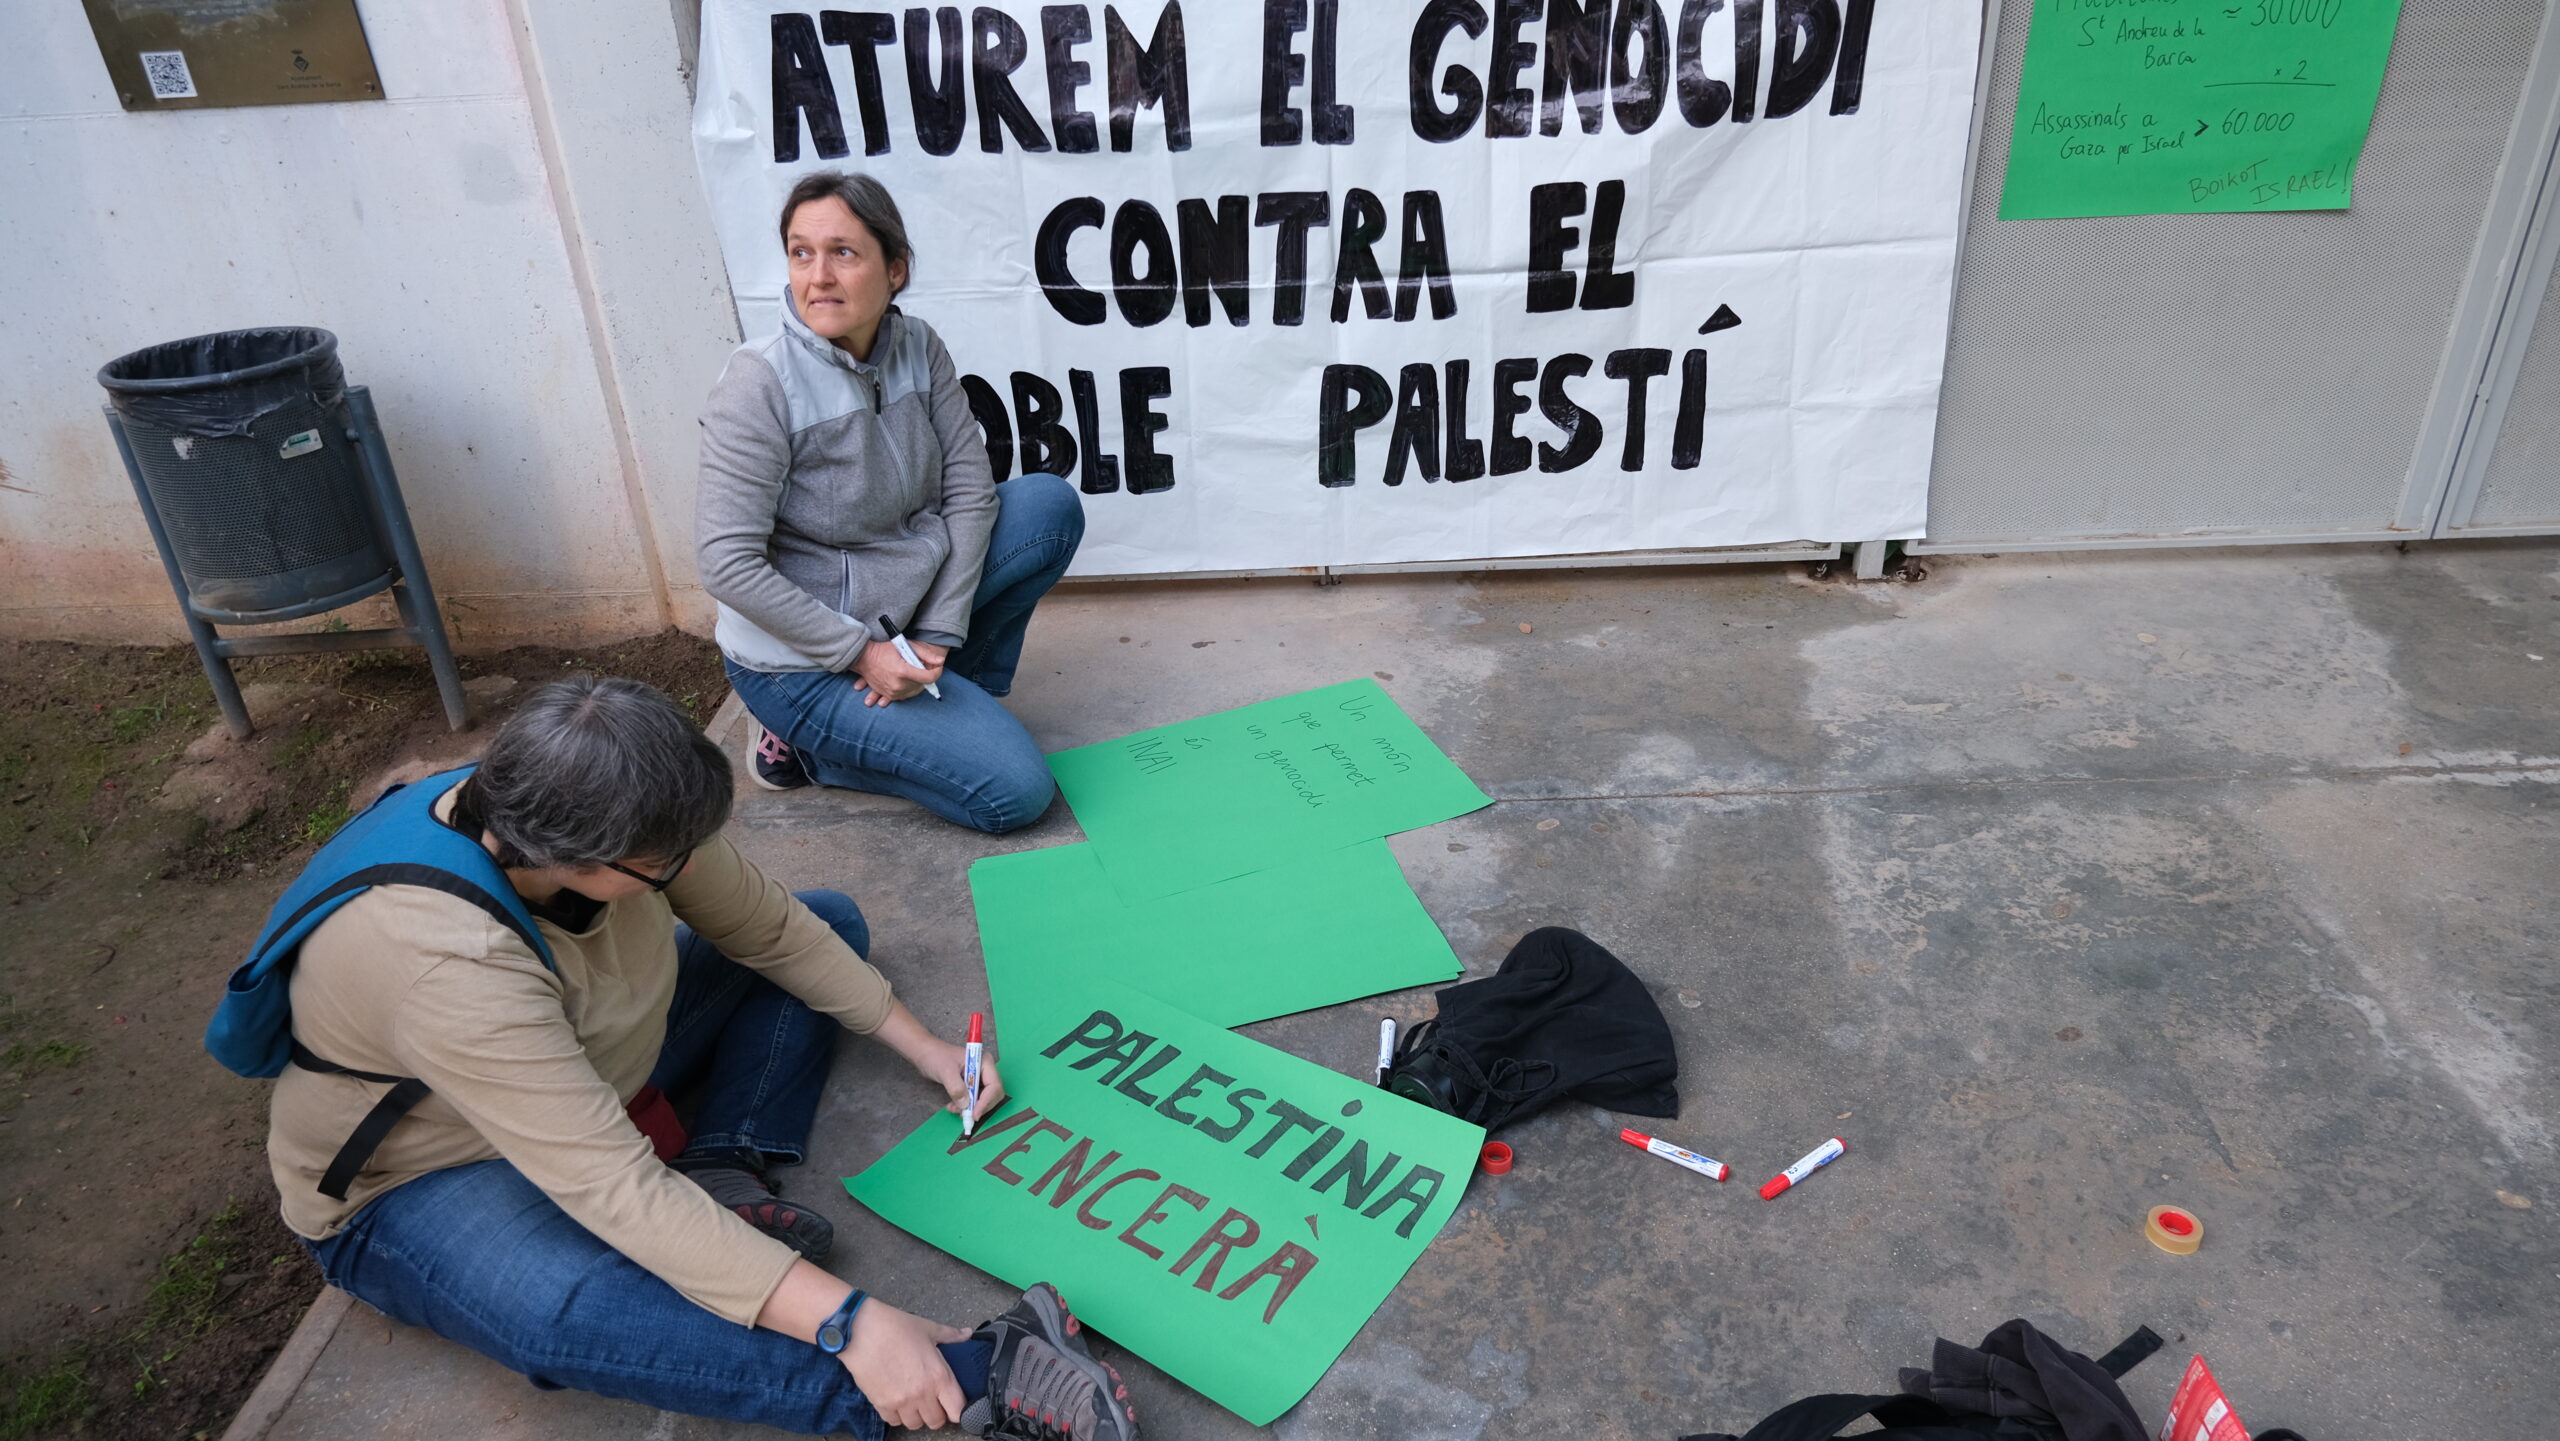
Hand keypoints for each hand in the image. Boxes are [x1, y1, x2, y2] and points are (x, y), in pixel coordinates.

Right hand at [839, 1298, 971, 1430]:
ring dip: (917, 1415)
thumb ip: (951, 1335)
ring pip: (915, 1424)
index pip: (958, 1410)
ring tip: (915, 1400)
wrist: (860, 1330)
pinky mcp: (881, 1404)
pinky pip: (894, 1421)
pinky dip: (897, 1415)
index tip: (954, 1402)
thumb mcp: (928, 1329)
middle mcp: (922, 1394)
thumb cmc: (895, 1327)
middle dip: (937, 1413)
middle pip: (936, 1422)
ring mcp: (900, 1402)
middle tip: (933, 1400)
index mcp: (938, 1376)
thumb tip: (966, 1334)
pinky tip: (897, 1400)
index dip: (959, 1409)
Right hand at [851, 639, 942, 706]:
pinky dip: (909, 690)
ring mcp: (893, 692)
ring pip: (915, 691)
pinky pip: (905, 696)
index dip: (936, 672)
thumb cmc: (884, 650)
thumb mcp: (906, 646)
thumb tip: (941, 661)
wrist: (864, 658)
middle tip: (922, 666)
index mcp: (903, 672)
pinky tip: (908, 682)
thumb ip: (926, 654)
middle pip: (922, 685)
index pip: (928, 678)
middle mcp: (898, 685)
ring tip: (913, 672)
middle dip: (926, 675)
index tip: (937, 667)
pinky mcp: (888, 695)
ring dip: (918, 683)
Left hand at [872, 1004, 1006, 1123]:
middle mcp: (985, 1070)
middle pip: (992, 1094)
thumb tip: (966, 1105)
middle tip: (965, 1115)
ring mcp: (978, 1078)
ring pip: (984, 1099)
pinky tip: (953, 1106)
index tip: (974, 1114)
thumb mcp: (946, 1072)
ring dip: (971, 1108)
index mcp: (984, 1063)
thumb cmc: (936, 1057)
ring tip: (954, 1108)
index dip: (986, 1102)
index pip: (994, 1086)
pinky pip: (975, 1100)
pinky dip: (966, 1106)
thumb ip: (956, 1088)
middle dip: (980, 1106)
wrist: (925, 1054)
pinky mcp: (971, 1084)